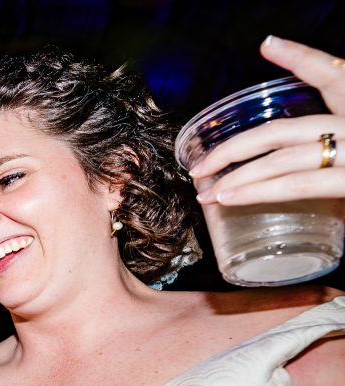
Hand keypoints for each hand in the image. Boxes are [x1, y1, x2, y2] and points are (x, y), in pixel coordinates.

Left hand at [192, 36, 344, 206]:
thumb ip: (341, 135)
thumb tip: (310, 142)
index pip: (335, 73)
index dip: (300, 57)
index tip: (268, 45)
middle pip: (283, 130)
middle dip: (234, 148)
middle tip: (200, 164)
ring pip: (284, 157)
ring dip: (238, 175)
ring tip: (208, 189)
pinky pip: (300, 183)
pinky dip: (261, 190)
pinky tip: (234, 196)